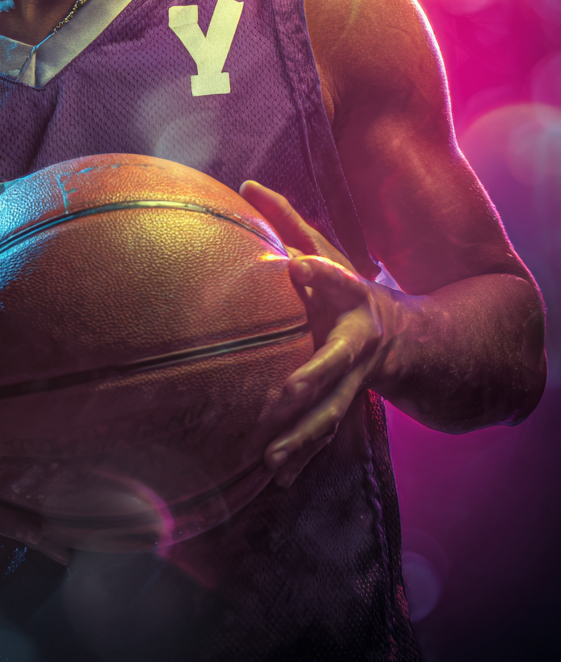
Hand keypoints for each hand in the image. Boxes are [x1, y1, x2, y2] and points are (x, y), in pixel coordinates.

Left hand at [239, 181, 401, 489]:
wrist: (418, 342)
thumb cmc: (351, 289)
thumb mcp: (327, 251)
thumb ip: (286, 221)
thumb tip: (245, 183)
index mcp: (352, 296)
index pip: (337, 279)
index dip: (322, 272)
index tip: (300, 265)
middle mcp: (358, 340)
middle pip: (335, 361)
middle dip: (311, 379)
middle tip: (281, 397)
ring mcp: (357, 380)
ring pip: (331, 412)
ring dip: (302, 437)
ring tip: (271, 459)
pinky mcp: (349, 406)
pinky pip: (325, 433)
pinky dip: (304, 455)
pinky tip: (278, 479)